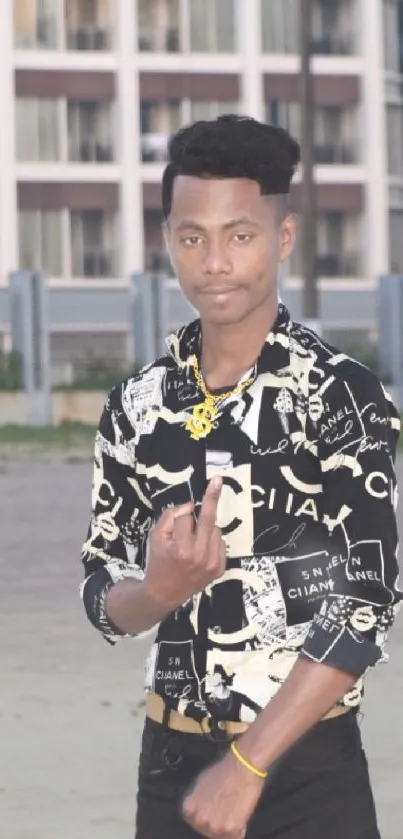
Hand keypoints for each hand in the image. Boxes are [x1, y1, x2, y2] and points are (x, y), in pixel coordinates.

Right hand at [143, 477, 225, 611]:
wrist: (165, 593)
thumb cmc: (158, 561)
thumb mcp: (155, 537)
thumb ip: (170, 518)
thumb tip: (189, 504)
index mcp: (180, 548)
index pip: (186, 516)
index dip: (183, 510)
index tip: (187, 502)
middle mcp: (199, 555)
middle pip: (208, 519)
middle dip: (212, 497)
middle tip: (217, 480)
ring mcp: (211, 563)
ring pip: (215, 529)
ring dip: (205, 527)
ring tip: (193, 538)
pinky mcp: (219, 569)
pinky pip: (220, 542)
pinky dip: (212, 540)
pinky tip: (201, 548)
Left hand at [182, 750, 264, 838]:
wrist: (242, 768)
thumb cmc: (222, 772)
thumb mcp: (200, 784)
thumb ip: (197, 800)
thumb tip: (199, 809)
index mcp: (189, 809)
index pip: (195, 822)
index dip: (207, 817)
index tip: (214, 812)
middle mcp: (199, 820)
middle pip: (208, 830)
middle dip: (217, 823)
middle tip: (226, 811)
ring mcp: (214, 826)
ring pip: (221, 836)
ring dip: (228, 827)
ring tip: (234, 811)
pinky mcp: (231, 829)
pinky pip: (236, 836)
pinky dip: (240, 830)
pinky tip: (241, 815)